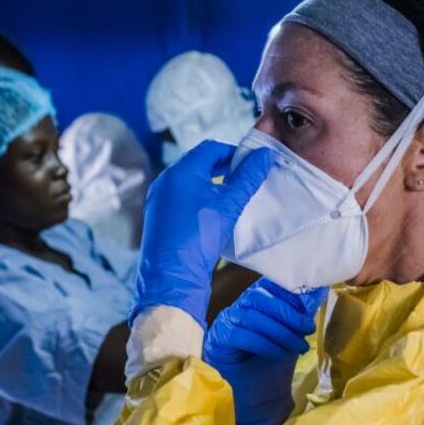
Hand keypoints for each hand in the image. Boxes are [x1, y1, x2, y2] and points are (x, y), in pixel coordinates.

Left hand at [131, 141, 271, 327]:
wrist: (172, 276)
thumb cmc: (200, 236)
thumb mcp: (230, 204)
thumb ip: (248, 177)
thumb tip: (265, 155)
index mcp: (180, 171)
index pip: (211, 148)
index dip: (233, 152)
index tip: (251, 163)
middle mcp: (165, 180)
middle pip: (199, 162)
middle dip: (223, 167)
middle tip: (244, 177)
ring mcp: (158, 198)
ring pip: (189, 180)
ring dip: (211, 182)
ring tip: (231, 194)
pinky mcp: (158, 215)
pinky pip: (181, 196)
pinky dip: (199, 196)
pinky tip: (213, 211)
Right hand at [204, 278, 326, 424]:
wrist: (257, 403)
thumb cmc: (272, 368)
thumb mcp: (290, 337)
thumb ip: (298, 317)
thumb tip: (316, 294)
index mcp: (254, 304)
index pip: (267, 286)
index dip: (288, 293)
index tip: (308, 309)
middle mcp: (237, 309)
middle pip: (258, 297)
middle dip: (287, 312)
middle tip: (307, 329)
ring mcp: (225, 324)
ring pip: (252, 316)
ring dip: (280, 331)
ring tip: (298, 346)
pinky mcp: (217, 342)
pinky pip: (241, 335)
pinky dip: (264, 344)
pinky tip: (279, 354)